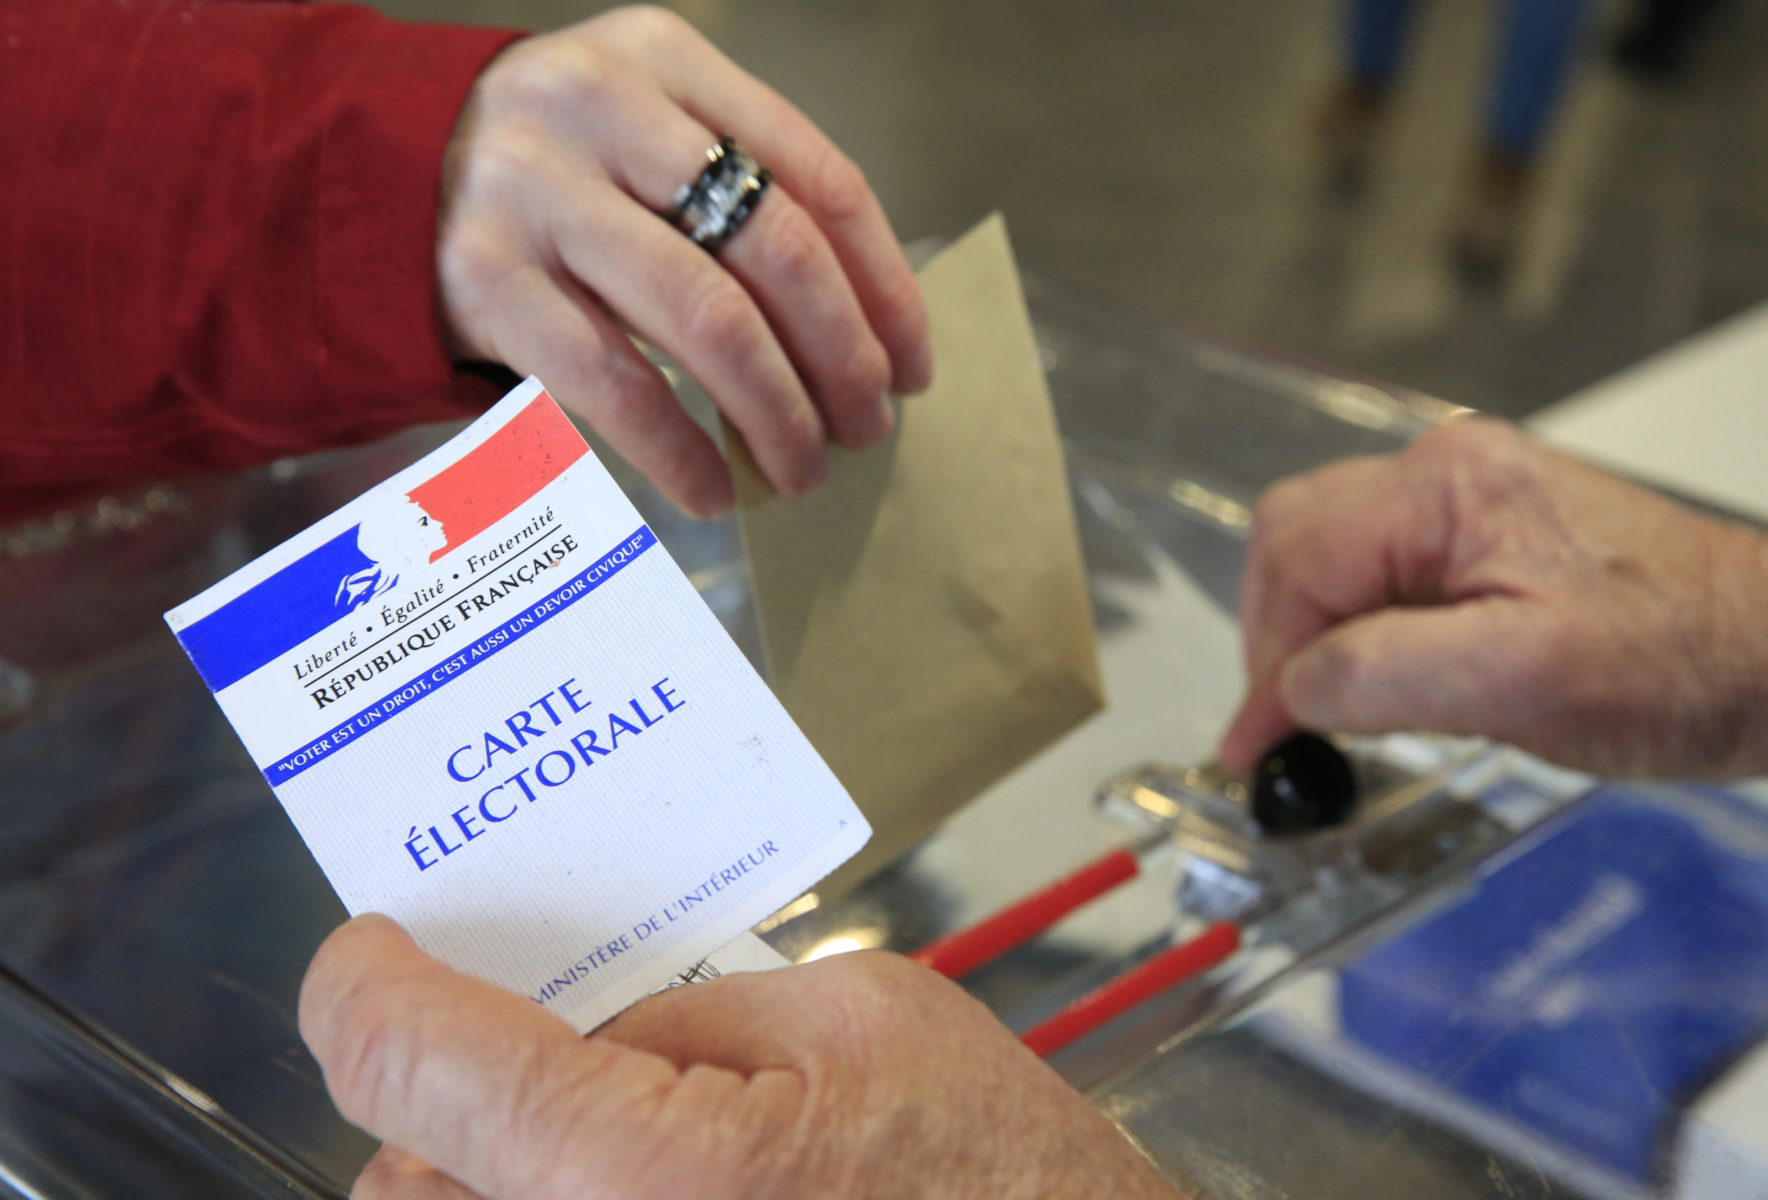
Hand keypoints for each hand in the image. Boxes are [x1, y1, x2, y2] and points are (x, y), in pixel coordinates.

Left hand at [300, 915, 1179, 1199]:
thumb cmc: (1010, 1186)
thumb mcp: (863, 1013)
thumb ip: (689, 1014)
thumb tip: (585, 1040)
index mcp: (644, 1176)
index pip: (414, 1065)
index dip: (366, 989)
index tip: (369, 953)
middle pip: (400, 1184)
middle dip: (431, 1107)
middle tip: (490, 1043)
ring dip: (482, 1178)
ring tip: (579, 1131)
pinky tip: (642, 1189)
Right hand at [436, 6, 931, 518]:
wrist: (368, 170)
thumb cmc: (551, 171)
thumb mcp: (644, 132)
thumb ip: (741, 194)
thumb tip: (869, 336)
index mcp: (665, 59)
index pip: (820, 178)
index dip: (885, 287)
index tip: (913, 367)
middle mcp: (601, 108)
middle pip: (776, 250)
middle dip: (843, 359)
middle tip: (867, 428)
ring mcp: (535, 193)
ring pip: (707, 321)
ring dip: (777, 413)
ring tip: (804, 469)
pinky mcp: (484, 280)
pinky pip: (615, 386)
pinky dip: (680, 452)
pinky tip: (713, 490)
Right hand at [1218, 418, 1767, 779]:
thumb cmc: (1683, 665)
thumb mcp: (1522, 684)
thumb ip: (1384, 676)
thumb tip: (1288, 692)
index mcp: (1450, 488)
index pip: (1299, 558)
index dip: (1265, 660)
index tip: (1259, 746)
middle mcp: (1449, 472)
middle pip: (1297, 539)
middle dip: (1278, 637)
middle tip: (1291, 727)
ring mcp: (1467, 499)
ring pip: (1329, 553)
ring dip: (1313, 634)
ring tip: (1338, 710)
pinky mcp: (1485, 533)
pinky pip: (1379, 569)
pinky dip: (1355, 629)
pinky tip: (1382, 681)